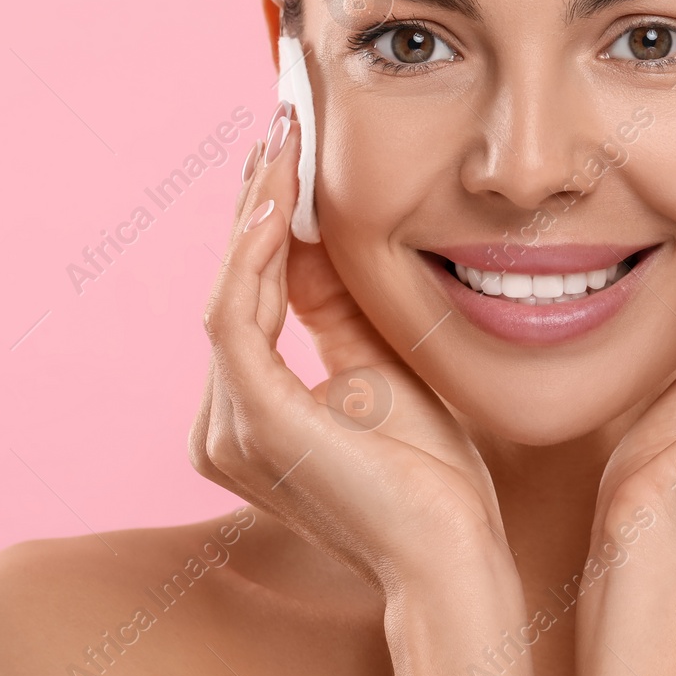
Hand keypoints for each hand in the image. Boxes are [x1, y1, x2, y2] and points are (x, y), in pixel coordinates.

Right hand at [189, 99, 513, 594]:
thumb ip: (333, 305)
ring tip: (282, 142)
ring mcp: (230, 427)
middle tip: (280, 124)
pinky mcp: (254, 423)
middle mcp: (223, 422)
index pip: (251, 294)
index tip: (290, 152)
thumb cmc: (430, 474)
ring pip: (230, 291)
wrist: (452, 551)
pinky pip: (237, 316)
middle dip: (256, 200)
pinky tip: (280, 201)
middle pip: (233, 285)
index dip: (266, 220)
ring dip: (256, 211)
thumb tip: (309, 231)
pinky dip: (255, 253)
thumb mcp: (377, 364)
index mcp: (251, 411)